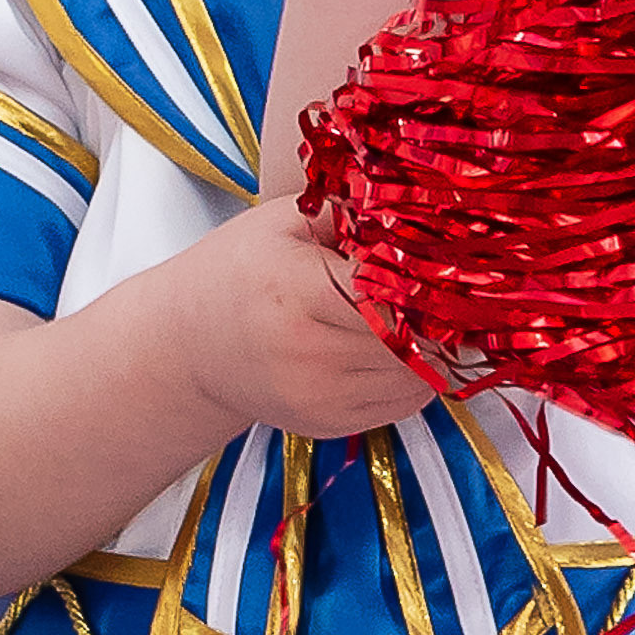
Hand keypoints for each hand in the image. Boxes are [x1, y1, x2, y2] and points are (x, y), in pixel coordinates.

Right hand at [172, 196, 434, 437]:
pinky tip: (395, 344)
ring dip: (435, 345)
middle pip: (416, 337)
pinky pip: (408, 401)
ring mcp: (320, 397)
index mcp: (294, 290)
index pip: (396, 290)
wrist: (189, 344)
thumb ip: (354, 212)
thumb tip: (427, 210)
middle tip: (445, 283)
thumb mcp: (286, 220)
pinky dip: (417, 372)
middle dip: (440, 311)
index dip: (430, 274)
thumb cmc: (238, 272)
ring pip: (422, 374)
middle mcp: (307, 353)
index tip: (444, 257)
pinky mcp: (331, 425)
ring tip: (419, 312)